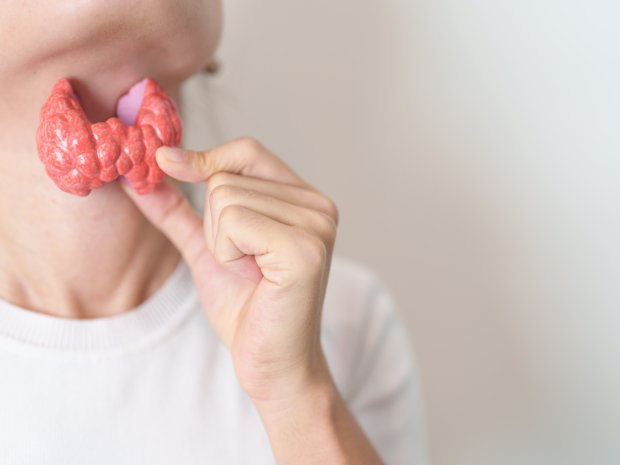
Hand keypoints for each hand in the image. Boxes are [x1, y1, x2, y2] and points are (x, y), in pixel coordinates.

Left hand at [122, 137, 382, 463]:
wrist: (270, 363)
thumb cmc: (247, 309)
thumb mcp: (207, 249)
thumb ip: (179, 211)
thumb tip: (142, 175)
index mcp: (303, 200)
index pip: (248, 151)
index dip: (206, 157)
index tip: (166, 163)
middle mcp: (318, 206)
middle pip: (227, 178)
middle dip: (215, 228)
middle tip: (243, 264)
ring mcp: (316, 226)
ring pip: (226, 199)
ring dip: (222, 245)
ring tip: (252, 273)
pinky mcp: (305, 250)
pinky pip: (235, 223)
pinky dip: (229, 255)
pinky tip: (255, 279)